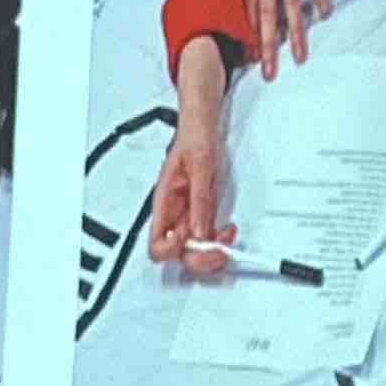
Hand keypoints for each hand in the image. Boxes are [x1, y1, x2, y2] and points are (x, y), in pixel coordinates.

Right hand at [148, 64, 233, 270]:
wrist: (202, 128)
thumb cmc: (194, 140)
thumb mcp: (200, 167)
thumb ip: (200, 200)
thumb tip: (201, 231)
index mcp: (164, 202)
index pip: (157, 242)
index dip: (173, 251)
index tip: (192, 243)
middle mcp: (175, 214)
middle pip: (178, 253)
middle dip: (199, 257)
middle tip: (219, 250)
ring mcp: (189, 215)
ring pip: (196, 249)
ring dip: (214, 249)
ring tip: (227, 236)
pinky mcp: (202, 213)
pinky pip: (209, 236)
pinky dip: (221, 239)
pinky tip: (228, 229)